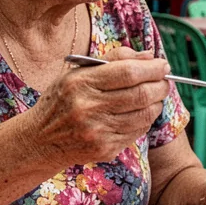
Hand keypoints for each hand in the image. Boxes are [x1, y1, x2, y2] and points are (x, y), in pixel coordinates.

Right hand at [28, 46, 169, 164]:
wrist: (41, 139)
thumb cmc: (63, 99)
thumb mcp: (78, 72)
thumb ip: (114, 59)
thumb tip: (149, 56)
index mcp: (80, 83)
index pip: (128, 72)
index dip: (152, 68)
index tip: (163, 64)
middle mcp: (88, 108)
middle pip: (141, 94)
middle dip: (160, 85)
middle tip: (164, 80)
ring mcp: (97, 131)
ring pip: (144, 114)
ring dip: (157, 103)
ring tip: (156, 95)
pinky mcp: (105, 149)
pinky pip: (137, 131)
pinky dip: (145, 119)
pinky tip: (142, 112)